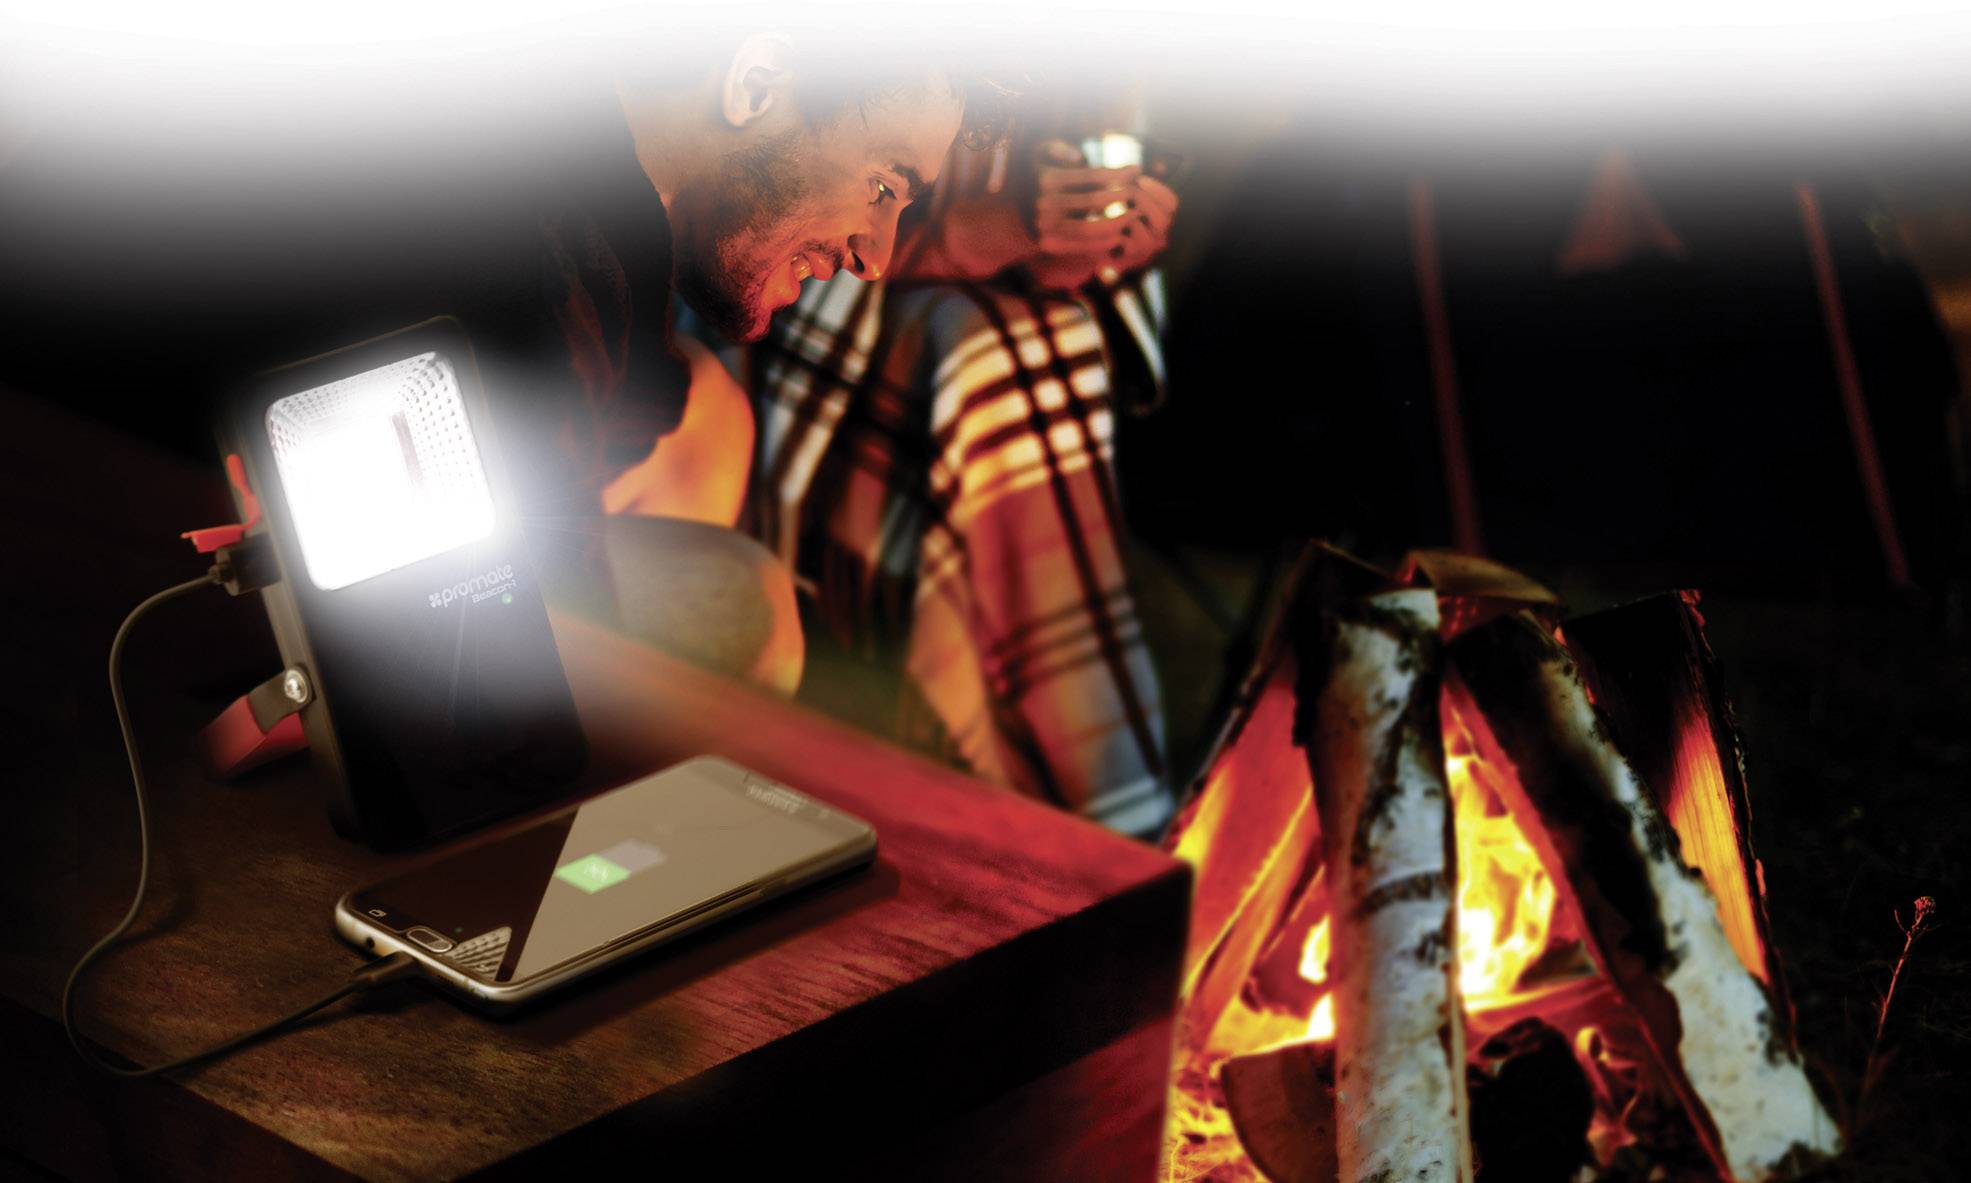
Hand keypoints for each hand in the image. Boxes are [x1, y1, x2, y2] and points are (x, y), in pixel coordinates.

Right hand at [1025, 139, 1176, 290]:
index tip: (1138, 169)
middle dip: (1123, 195)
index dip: (1119, 172)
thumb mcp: (1038, 156)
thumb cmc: (1032, 178)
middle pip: (1096, 200)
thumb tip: (1079, 156)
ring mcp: (1047, 226)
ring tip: (1134, 214)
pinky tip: (1119, 234)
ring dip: (1118, 221)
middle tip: (1139, 192)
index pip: (1092, 175)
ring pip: (1092, 226)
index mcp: (1047, 179)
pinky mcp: (1049, 244)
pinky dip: (1103, 241)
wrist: (1006, 215)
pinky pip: (1083, 244)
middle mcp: (1046, 203)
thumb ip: (1057, 148)